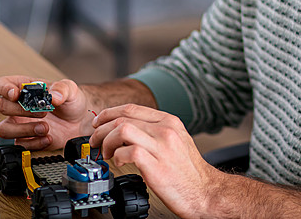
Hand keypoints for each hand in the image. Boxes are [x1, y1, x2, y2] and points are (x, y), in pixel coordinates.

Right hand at [0, 75, 92, 149]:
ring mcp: (21, 123)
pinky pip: (20, 144)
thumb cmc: (70, 101)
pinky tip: (48, 137)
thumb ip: (62, 89)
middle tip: (43, 111)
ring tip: (45, 127)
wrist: (80, 121)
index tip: (16, 94)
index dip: (4, 88)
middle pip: (3, 107)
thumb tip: (53, 96)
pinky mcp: (27, 139)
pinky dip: (35, 142)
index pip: (1, 84)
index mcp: (25, 88)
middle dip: (22, 110)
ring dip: (24, 130)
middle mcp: (18, 106)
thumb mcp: (70, 89)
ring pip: (4, 129)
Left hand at [91, 104, 222, 217]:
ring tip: (105, 154)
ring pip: (122, 130)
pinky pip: (129, 152)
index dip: (109, 113)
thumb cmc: (189, 171)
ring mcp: (162, 147)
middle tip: (95, 141)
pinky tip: (119, 163)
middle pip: (123, 118)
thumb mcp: (177, 140)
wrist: (205, 192)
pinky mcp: (156, 166)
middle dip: (102, 129)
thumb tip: (129, 128)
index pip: (131, 108)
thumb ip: (156, 131)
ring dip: (107, 142)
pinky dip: (118, 157)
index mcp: (169, 122)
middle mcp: (166, 130)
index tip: (99, 123)